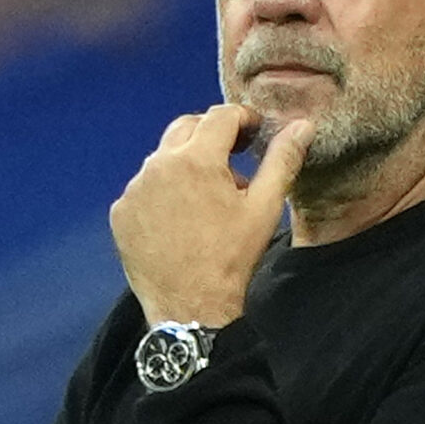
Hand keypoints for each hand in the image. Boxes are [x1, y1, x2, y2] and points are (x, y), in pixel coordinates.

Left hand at [110, 106, 312, 326]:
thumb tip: (302, 126)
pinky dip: (163, 191)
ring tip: (208, 197)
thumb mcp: (264, 208)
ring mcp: (135, 189)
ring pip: (163, 158)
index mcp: (197, 160)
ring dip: (186, 164)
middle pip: (186, 127)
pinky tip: (181, 217)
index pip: (220, 116)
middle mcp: (159, 165)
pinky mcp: (121, 212)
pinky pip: (144, 187)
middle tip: (232, 159)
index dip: (242, 119)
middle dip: (211, 135)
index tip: (254, 134)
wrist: (190, 307)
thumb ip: (282, 160)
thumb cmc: (231, 259)